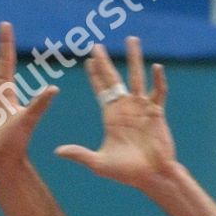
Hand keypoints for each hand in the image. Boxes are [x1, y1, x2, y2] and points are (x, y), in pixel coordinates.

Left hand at [53, 37, 177, 189]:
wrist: (152, 176)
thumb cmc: (126, 172)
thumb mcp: (99, 163)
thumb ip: (79, 154)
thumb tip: (57, 152)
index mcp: (111, 116)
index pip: (100, 90)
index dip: (94, 75)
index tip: (88, 59)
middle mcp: (126, 107)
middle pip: (114, 78)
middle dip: (105, 62)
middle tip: (96, 44)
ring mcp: (142, 108)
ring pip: (137, 77)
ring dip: (134, 58)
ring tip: (132, 39)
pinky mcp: (157, 112)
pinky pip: (159, 92)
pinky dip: (158, 80)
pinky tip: (156, 67)